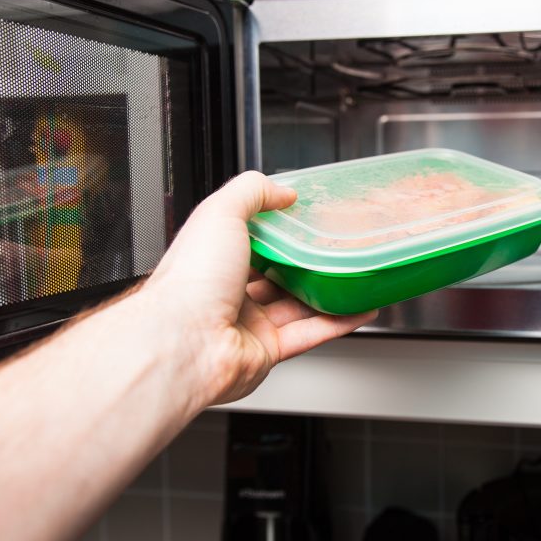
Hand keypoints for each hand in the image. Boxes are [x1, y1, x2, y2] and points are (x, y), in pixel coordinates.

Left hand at [140, 171, 376, 406]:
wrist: (184, 344)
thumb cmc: (189, 282)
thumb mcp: (220, 212)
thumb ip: (252, 191)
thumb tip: (283, 190)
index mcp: (211, 257)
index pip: (246, 238)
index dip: (273, 227)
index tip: (302, 216)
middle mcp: (226, 291)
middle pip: (274, 274)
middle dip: (303, 264)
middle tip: (332, 250)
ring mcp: (246, 323)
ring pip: (295, 306)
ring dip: (326, 293)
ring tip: (353, 278)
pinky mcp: (266, 351)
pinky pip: (309, 334)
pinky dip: (337, 323)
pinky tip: (357, 310)